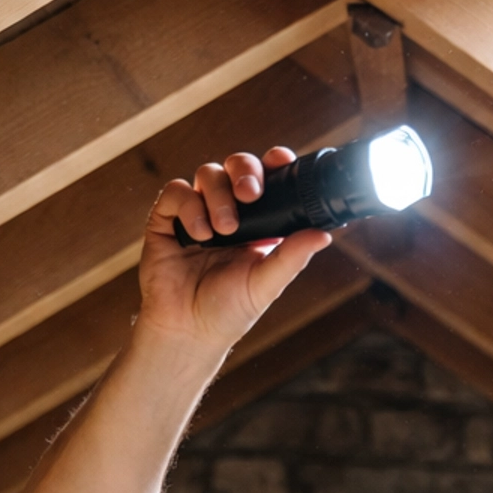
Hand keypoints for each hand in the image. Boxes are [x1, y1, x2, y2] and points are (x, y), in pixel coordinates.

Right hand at [137, 146, 331, 355]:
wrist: (189, 331)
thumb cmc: (229, 311)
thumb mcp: (266, 284)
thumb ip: (292, 257)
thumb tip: (325, 234)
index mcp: (257, 222)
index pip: (267, 178)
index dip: (274, 163)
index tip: (280, 161)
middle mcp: (228, 211)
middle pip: (237, 165)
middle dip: (245, 171)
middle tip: (250, 195)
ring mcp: (196, 212)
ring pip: (208, 173)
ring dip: (218, 196)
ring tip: (224, 230)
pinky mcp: (167, 219)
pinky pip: (177, 192)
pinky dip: (190, 207)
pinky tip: (199, 236)